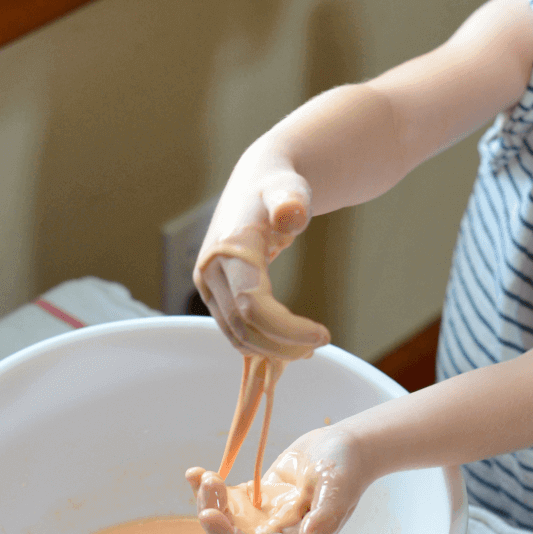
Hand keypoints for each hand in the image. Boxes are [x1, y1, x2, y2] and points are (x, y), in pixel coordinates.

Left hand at [185, 424, 369, 533]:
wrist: (345, 446)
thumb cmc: (346, 468)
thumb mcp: (338, 490)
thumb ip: (324, 519)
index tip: (208, 515)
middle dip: (213, 515)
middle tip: (208, 484)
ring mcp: (263, 517)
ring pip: (225, 520)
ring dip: (208, 501)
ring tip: (202, 476)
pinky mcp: (255, 499)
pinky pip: (226, 500)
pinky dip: (209, 489)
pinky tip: (194, 473)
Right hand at [193, 150, 329, 359]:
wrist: (256, 184)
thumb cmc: (277, 187)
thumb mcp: (289, 189)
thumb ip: (291, 200)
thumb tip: (291, 214)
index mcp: (228, 250)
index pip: (253, 306)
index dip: (287, 329)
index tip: (323, 335)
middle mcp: (210, 272)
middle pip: (244, 328)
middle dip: (283, 345)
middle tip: (320, 344)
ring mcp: (209, 286)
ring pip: (237, 335)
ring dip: (273, 349)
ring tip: (308, 347)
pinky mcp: (216, 296)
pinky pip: (236, 331)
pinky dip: (262, 343)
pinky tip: (290, 343)